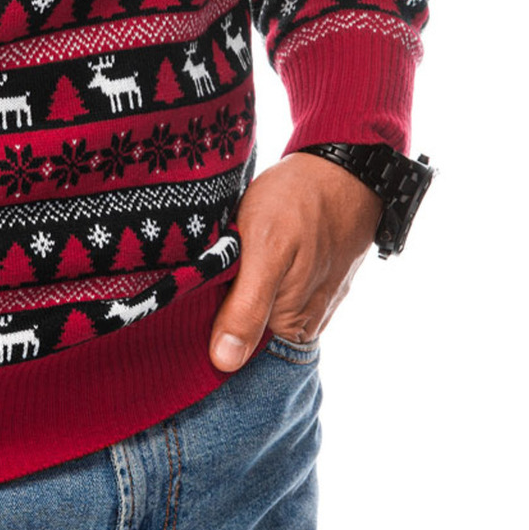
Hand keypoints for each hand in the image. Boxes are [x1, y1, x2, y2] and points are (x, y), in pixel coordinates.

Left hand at [208, 150, 381, 370]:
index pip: (237, 348)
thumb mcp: (265, 251)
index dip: (209, 329)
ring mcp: (311, 299)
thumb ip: (246, 308)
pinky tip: (246, 255)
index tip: (184, 307)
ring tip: (225, 260)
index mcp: (291, 324)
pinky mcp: (312, 278)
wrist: (343, 166)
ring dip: (237, 290)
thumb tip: (225, 363)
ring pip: (259, 308)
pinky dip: (255, 277)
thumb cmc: (300, 202)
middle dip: (221, 307)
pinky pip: (274, 290)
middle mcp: (305, 321)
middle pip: (248, 329)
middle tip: (203, 273)